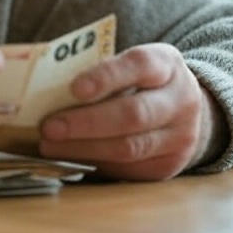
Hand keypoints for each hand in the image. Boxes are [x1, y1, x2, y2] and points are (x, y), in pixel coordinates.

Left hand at [38, 43, 223, 179]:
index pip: (138, 65)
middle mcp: (181, 100)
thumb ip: (99, 71)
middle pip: (133, 114)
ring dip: (84, 148)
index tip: (74, 88)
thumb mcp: (130, 65)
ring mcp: (180, 136)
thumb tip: (48, 88)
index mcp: (167, 64)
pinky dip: (94, 163)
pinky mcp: (170, 166)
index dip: (106, 76)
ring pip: (129, 147)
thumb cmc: (140, 80)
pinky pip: (128, 169)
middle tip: (49, 127)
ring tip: (50, 145)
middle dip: (86, 122)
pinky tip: (69, 158)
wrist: (184, 109)